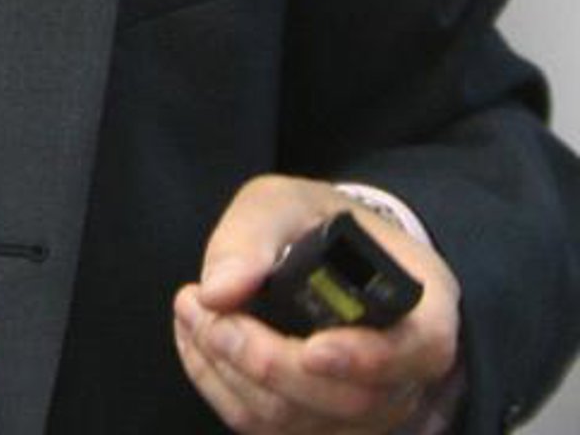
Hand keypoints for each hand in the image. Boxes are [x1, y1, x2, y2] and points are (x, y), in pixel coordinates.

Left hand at [174, 175, 460, 431]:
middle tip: (202, 306)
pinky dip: (224, 389)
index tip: (312, 349)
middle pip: (351, 399)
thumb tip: (218, 290)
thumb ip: (252, 235)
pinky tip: (196, 343)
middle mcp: (410, 374)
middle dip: (266, 361)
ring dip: (232, 374)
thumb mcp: (285, 203)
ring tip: (191, 312)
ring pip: (305, 423)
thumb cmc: (312, 225)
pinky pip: (274, 431)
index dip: (368, 358)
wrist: (320, 254)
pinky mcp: (326, 427)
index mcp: (424, 307)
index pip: (420, 349)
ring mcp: (373, 413)